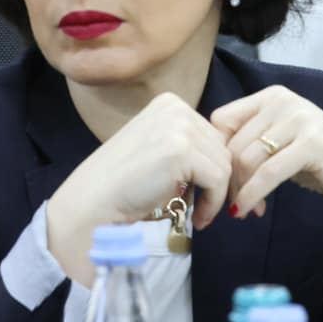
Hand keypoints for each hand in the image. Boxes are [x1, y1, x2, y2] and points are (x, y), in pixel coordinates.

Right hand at [47, 93, 233, 285]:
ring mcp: (177, 126)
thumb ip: (190, 147)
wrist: (91, 206)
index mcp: (169, 104)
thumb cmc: (124, 187)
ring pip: (225, 164)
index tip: (211, 194)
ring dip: (217, 195)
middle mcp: (174, 108)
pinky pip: (219, 179)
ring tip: (199, 215)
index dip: (217, 168)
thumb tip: (231, 161)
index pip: (215, 136)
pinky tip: (198, 217)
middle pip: (223, 148)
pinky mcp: (180, 150)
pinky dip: (214, 202)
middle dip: (221, 182)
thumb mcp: (160, 152)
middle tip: (210, 209)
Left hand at [210, 86, 322, 256]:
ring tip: (243, 210)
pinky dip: (251, 196)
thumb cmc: (318, 161)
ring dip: (239, 191)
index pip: (221, 121)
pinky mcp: (311, 143)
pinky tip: (246, 212)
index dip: (214, 154)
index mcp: (273, 96)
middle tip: (228, 204)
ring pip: (246, 160)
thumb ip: (249, 140)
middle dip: (226, 179)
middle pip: (232, 144)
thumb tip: (204, 157)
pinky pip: (267, 174)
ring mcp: (300, 119)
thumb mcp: (280, 143)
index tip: (217, 181)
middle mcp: (285, 101)